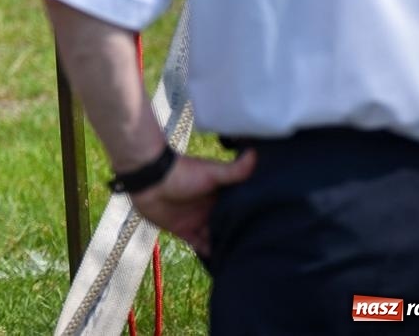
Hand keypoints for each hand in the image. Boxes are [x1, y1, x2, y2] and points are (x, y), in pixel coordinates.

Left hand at [130, 150, 256, 257]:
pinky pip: (199, 245)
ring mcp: (198, 220)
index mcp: (220, 196)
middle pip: (229, 226)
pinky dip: (208, 254)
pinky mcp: (184, 230)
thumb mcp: (212, 172)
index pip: (239, 211)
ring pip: (215, 238)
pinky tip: (220, 264)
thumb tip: (255, 153)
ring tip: (244, 263)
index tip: (269, 234)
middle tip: (260, 254)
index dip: (251, 221)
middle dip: (239, 237)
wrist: (150, 179)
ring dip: (225, 247)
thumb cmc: (182, 172)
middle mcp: (211, 209)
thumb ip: (234, 170)